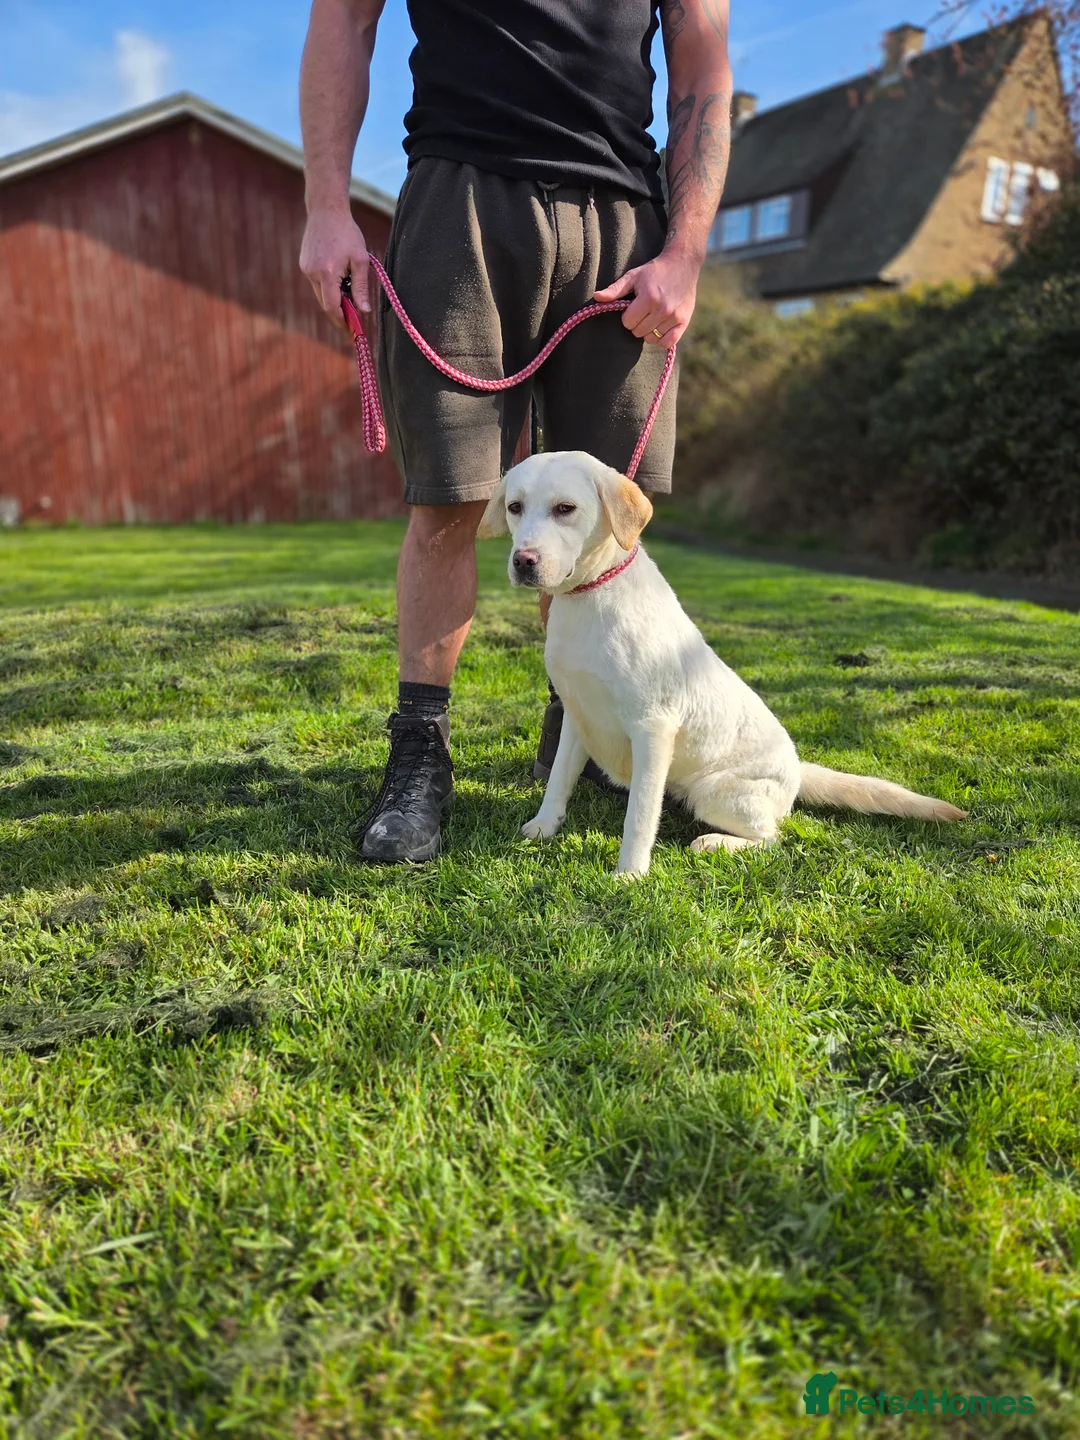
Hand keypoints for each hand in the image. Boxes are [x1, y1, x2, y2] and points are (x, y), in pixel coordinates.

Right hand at [299, 207, 370, 330]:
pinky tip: (339, 276)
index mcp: (327, 273)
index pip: (332, 307)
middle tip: (354, 317)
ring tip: (349, 289)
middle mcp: (312, 273)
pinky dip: (328, 286)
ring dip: (334, 298)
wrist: (326, 210)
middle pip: (325, 303)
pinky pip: (316, 283)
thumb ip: (361, 287)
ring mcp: (305, 268)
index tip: (351, 330)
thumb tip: (364, 311)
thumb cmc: (347, 233)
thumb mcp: (361, 260)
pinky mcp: (304, 264)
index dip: (342, 321)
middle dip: (339, 312)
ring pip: (320, 293)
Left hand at [594, 248, 701, 346]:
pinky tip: (661, 328)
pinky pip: (668, 343)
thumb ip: (615, 290)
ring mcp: (674, 317)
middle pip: (638, 332)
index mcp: (648, 298)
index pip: (628, 322)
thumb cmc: (654, 271)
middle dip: (637, 323)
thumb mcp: (633, 276)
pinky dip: (662, 339)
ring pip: (651, 339)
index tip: (634, 306)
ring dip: (649, 331)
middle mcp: (662, 309)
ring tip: (653, 316)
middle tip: (644, 310)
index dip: (628, 316)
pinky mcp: (684, 321)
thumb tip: (596, 297)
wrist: (682, 263)